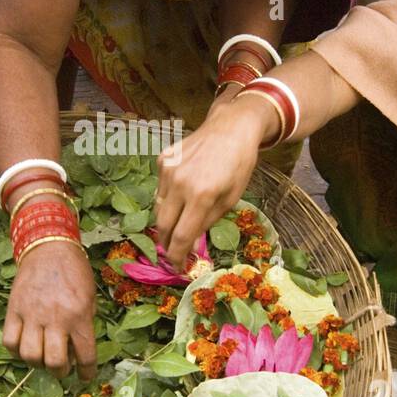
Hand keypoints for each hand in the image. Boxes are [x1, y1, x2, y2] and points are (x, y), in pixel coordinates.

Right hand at [3, 240, 96, 380]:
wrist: (49, 247)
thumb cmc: (75, 271)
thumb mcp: (90, 296)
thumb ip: (85, 322)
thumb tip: (78, 349)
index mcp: (79, 315)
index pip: (85, 355)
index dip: (87, 373)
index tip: (85, 377)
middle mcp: (56, 318)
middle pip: (54, 362)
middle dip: (60, 372)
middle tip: (61, 367)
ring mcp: (32, 314)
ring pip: (30, 355)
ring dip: (37, 363)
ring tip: (42, 356)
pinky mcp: (14, 309)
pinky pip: (10, 341)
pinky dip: (16, 350)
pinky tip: (24, 346)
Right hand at [155, 95, 271, 270]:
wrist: (231, 127)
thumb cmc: (238, 165)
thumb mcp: (230, 199)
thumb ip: (207, 222)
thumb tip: (188, 243)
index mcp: (201, 196)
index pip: (181, 237)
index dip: (177, 258)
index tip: (179, 269)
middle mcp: (179, 183)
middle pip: (163, 226)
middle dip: (166, 245)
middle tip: (173, 254)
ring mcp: (167, 170)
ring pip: (158, 207)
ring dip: (167, 221)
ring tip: (177, 226)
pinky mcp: (162, 160)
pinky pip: (160, 188)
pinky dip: (167, 198)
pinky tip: (181, 195)